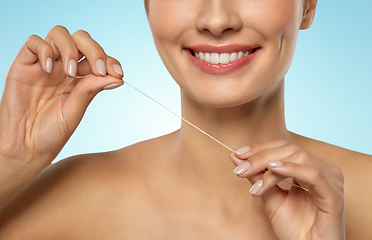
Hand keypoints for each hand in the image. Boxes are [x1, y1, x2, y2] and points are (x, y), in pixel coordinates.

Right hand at [0, 25, 123, 164]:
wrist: (25, 147)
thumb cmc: (51, 132)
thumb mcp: (75, 110)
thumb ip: (91, 90)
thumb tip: (117, 77)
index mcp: (80, 78)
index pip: (97, 57)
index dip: (110, 60)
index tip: (118, 73)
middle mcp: (63, 67)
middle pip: (81, 39)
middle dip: (94, 50)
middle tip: (98, 69)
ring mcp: (44, 64)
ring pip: (59, 34)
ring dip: (70, 49)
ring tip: (71, 72)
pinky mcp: (24, 64)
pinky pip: (33, 42)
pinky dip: (44, 49)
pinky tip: (48, 69)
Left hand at [230, 139, 344, 239]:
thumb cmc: (293, 229)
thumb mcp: (270, 197)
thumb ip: (256, 176)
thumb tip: (235, 156)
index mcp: (309, 169)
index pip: (284, 148)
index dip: (261, 147)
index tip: (238, 153)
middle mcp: (323, 171)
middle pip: (291, 149)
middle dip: (261, 156)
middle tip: (240, 168)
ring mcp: (332, 182)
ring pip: (300, 158)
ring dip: (270, 165)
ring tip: (252, 177)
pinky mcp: (334, 196)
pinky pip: (313, 174)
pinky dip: (292, 169)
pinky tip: (273, 169)